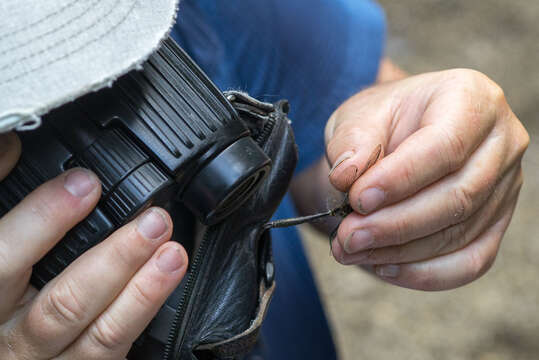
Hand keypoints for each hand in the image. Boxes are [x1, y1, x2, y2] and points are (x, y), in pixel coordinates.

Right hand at [0, 132, 187, 358]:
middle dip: (115, 260)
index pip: (4, 258)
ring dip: (143, 293)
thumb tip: (12, 146)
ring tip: (172, 255)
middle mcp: (9, 339)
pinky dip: (143, 317)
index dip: (44, 218)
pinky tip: (164, 288)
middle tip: (153, 222)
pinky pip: (113, 353)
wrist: (1, 352)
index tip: (86, 184)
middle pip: (65, 303)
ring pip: (100, 336)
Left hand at [326, 69, 528, 290]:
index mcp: (471, 97)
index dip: (400, 179)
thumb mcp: (358, 116)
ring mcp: (505, 185)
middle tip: (347, 237)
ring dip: (400, 251)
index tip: (356, 199)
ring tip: (351, 250)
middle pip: (458, 197)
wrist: (399, 134)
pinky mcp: (497, 221)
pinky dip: (425, 273)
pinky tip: (383, 266)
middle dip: (395, 224)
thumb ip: (352, 143)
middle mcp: (501, 142)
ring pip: (460, 233)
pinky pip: (471, 261)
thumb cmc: (382, 120)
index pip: (445, 146)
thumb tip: (346, 178)